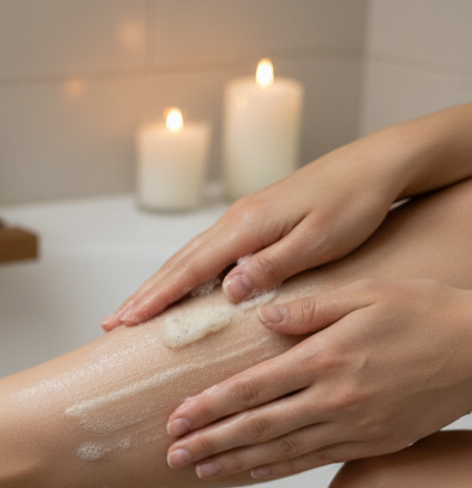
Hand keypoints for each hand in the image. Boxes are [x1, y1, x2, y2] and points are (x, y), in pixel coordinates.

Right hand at [102, 144, 401, 330]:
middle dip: (142, 296)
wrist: (376, 164)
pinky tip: (177, 291)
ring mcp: (242, 221)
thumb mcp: (319, 240)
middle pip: (177, 264)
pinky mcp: (254, 224)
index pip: (189, 269)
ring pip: (188, 259)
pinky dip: (183, 277)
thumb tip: (226, 290)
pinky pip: (206, 255)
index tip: (126, 322)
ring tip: (132, 312)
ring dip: (157, 287)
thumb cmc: (355, 202)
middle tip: (110, 324)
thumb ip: (272, 266)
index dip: (155, 299)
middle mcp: (235, 221)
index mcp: (246, 226)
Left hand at [163, 279, 471, 479]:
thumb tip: (261, 316)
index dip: (209, 407)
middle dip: (209, 441)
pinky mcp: (371, 443)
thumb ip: (309, 309)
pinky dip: (278, 469)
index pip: (251, 389)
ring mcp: (353, 426)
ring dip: (234, 462)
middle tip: (172, 454)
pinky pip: (314, 460)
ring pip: (280, 451)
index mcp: (325, 359)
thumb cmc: (424, 313)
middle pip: (257, 427)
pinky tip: (250, 473)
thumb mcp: (366, 294)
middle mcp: (334, 399)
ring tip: (198, 470)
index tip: (176, 418)